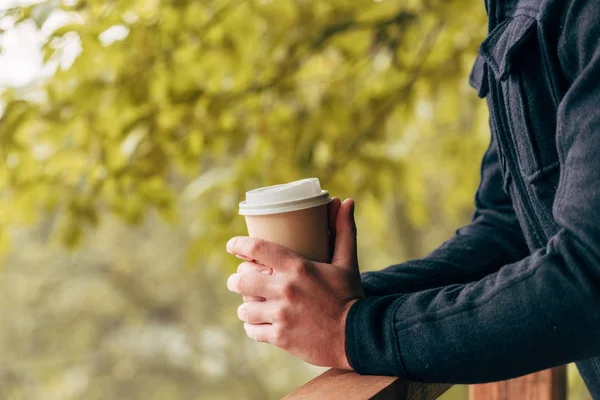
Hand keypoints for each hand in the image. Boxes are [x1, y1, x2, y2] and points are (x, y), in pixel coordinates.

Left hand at [226, 198, 363, 368]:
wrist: (358, 336)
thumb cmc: (350, 296)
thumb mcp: (347, 262)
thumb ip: (343, 230)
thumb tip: (346, 200)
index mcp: (298, 267)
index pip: (257, 249)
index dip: (238, 245)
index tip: (231, 246)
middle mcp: (285, 290)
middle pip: (241, 281)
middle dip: (236, 280)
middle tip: (240, 280)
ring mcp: (281, 315)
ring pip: (244, 309)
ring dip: (246, 306)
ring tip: (251, 305)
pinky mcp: (280, 337)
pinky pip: (252, 331)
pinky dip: (253, 327)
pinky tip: (259, 324)